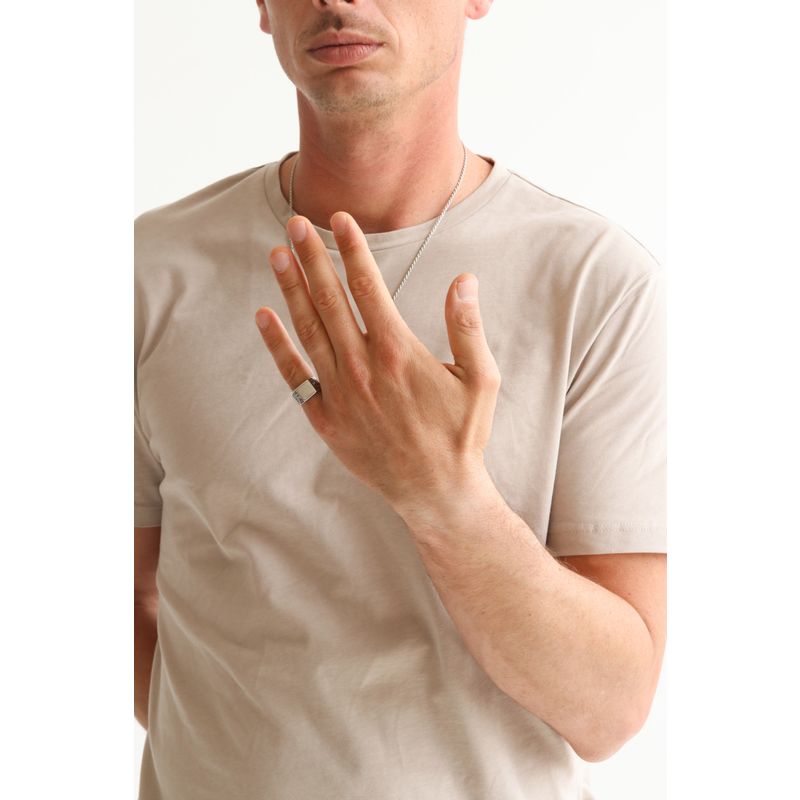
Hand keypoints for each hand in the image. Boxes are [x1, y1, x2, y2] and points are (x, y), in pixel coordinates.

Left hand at [254, 211, 500, 511]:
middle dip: (312, 257)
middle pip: (330, 300)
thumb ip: (467, 327)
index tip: (339, 219)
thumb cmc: (461, 434)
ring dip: (291, 290)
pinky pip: (294, 376)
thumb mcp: (481, 378)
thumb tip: (464, 280)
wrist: (436, 491)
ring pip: (308, 330)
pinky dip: (277, 345)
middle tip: (296, 222)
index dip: (351, 249)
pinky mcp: (326, 419)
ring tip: (278, 254)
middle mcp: (361, 366)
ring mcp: (339, 393)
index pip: (367, 287)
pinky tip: (264, 316)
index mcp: (398, 351)